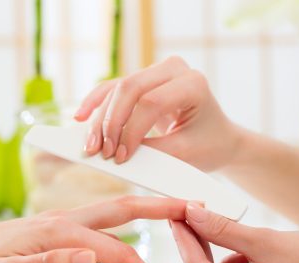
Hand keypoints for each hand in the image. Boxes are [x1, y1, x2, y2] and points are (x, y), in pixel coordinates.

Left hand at [0, 196, 185, 262]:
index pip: (112, 251)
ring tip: (174, 213)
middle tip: (192, 208)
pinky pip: (98, 224)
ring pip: (112, 213)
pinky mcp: (55, 230)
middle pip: (121, 210)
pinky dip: (123, 224)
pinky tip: (130, 232)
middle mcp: (64, 220)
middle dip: (159, 208)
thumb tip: (88, 258)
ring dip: (145, 212)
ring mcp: (60, 222)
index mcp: (57, 231)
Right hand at [74, 56, 239, 171]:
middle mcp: (175, 69)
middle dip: (111, 122)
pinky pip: (113, 89)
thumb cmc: (208, 146)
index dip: (131, 130)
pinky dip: (96, 103)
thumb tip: (117, 155)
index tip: (121, 157)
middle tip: (101, 151)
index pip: (152, 102)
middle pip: (130, 89)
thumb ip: (154, 153)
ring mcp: (157, 71)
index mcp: (193, 84)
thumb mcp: (186, 154)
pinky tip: (80, 117)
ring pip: (118, 89)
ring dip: (100, 118)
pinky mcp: (143, 80)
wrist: (218, 138)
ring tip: (90, 144)